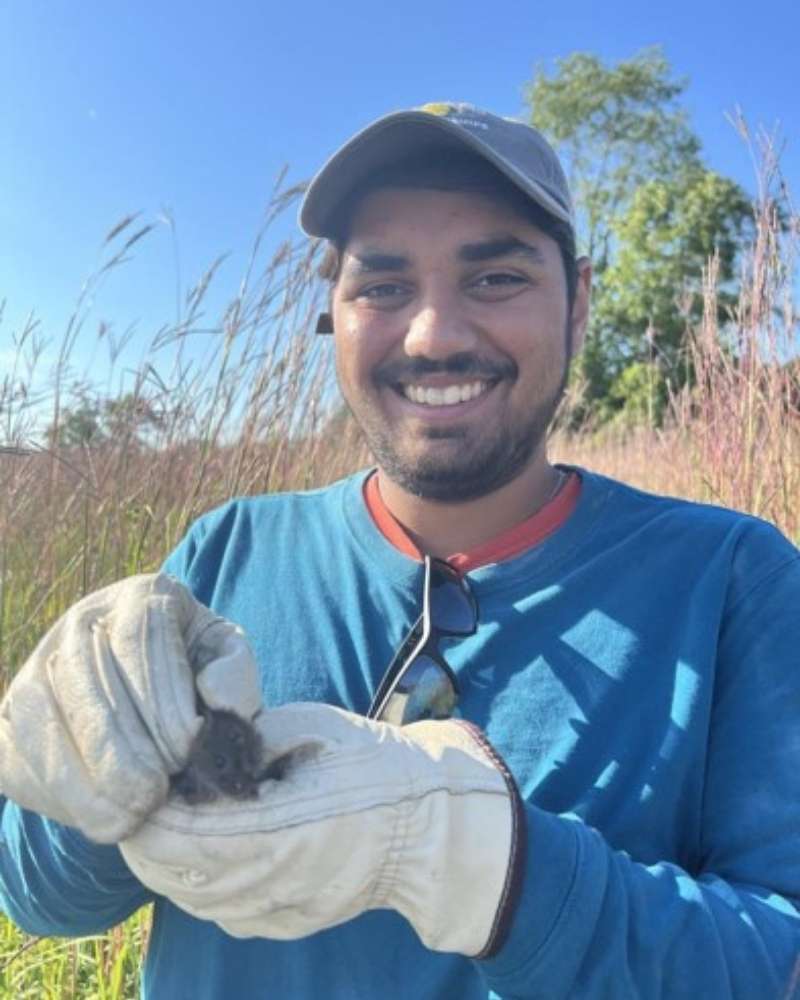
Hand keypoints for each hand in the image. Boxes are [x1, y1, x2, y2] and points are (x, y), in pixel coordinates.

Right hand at [0, 573, 261, 842]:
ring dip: (86, 778)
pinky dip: (56, 792)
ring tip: (130, 814)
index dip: (159, 701)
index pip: (137, 639)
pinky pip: (19, 753)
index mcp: (140, 598)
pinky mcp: (12, 713)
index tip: (185, 752)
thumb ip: (235, 672)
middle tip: (156, 795)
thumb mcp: (227, 662)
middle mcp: (81, 622)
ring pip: (44, 721)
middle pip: (85, 684)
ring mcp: (38, 665)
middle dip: (121, 750)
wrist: (150, 688)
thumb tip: (216, 693)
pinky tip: (100, 816)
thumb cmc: (197, 670)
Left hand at [119, 703, 523, 957]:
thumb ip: (251, 737)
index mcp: (292, 824)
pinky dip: (200, 891)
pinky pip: (229, 915)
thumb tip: (199, 748)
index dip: (157, 819)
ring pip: (202, 902)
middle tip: (134, 813)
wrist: (426, 822)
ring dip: (168, 872)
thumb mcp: (313, 727)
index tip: (140, 791)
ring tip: (154, 836)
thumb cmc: (370, 763)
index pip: (197, 835)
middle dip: (150, 847)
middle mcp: (286, 877)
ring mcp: (291, 907)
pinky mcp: (295, 922)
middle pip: (189, 876)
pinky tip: (194, 862)